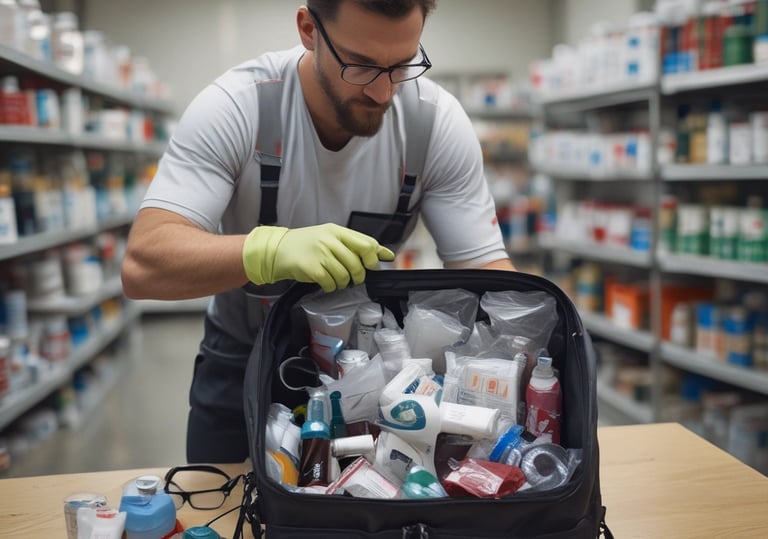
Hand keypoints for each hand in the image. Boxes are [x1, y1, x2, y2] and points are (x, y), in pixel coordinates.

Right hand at [243, 224, 394, 291]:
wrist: (277, 250)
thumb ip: (355, 244)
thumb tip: (384, 254)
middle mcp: (330, 240)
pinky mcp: (312, 268)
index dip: (374, 256)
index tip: (376, 264)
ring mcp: (321, 254)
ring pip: (345, 275)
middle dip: (359, 275)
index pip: (366, 243)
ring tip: (335, 279)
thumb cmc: (306, 245)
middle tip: (353, 277)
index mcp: (337, 231)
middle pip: (358, 263)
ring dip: (343, 283)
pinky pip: (331, 283)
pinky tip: (325, 283)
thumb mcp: (330, 237)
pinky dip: (331, 287)